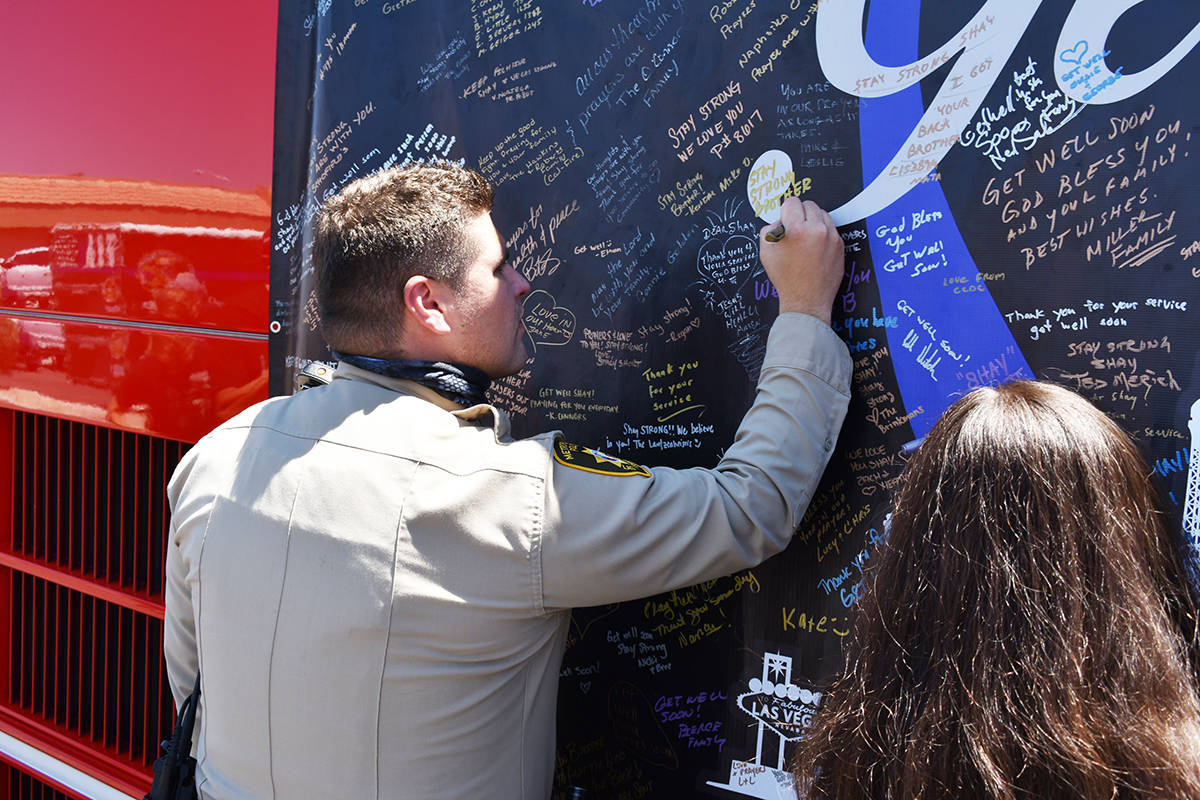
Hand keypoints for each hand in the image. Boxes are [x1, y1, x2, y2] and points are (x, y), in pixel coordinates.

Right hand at [758, 197, 842, 323]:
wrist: (807, 300)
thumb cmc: (786, 279)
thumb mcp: (766, 253)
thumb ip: (770, 229)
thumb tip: (780, 220)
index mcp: (796, 230)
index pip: (792, 202)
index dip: (786, 211)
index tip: (785, 219)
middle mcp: (816, 230)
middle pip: (808, 204)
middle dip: (800, 214)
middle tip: (795, 229)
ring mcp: (831, 237)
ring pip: (822, 213)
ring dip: (813, 220)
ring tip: (805, 237)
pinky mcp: (840, 244)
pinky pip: (831, 227)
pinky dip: (822, 231)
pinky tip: (814, 246)